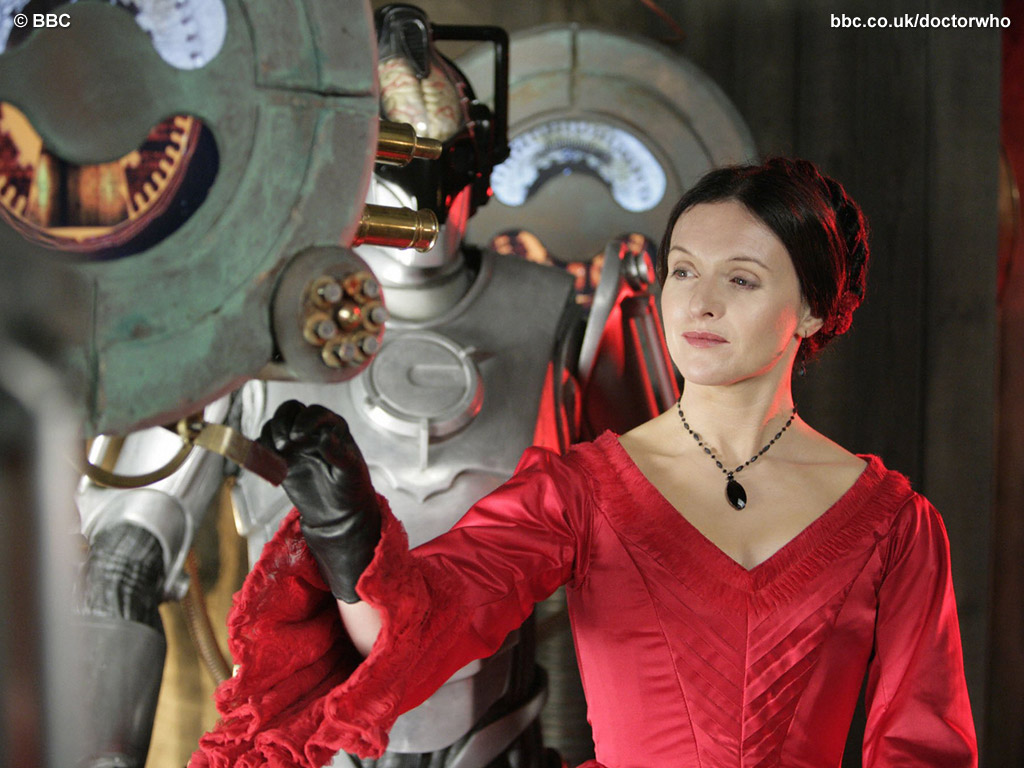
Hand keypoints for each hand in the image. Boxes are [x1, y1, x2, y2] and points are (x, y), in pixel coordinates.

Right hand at [258, 400, 380, 602]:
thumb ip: (339, 453)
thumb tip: (325, 437)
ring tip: (278, 453)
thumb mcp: (351, 471)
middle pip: (289, 410)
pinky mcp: (282, 459)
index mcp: (333, 427)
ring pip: (274, 425)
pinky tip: (268, 461)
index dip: (305, 421)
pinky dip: (260, 449)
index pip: (315, 412)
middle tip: (284, 443)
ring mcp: (295, 444)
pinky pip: (264, 446)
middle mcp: (312, 430)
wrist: (339, 513)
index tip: (299, 437)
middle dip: (282, 421)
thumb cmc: (351, 489)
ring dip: (270, 434)